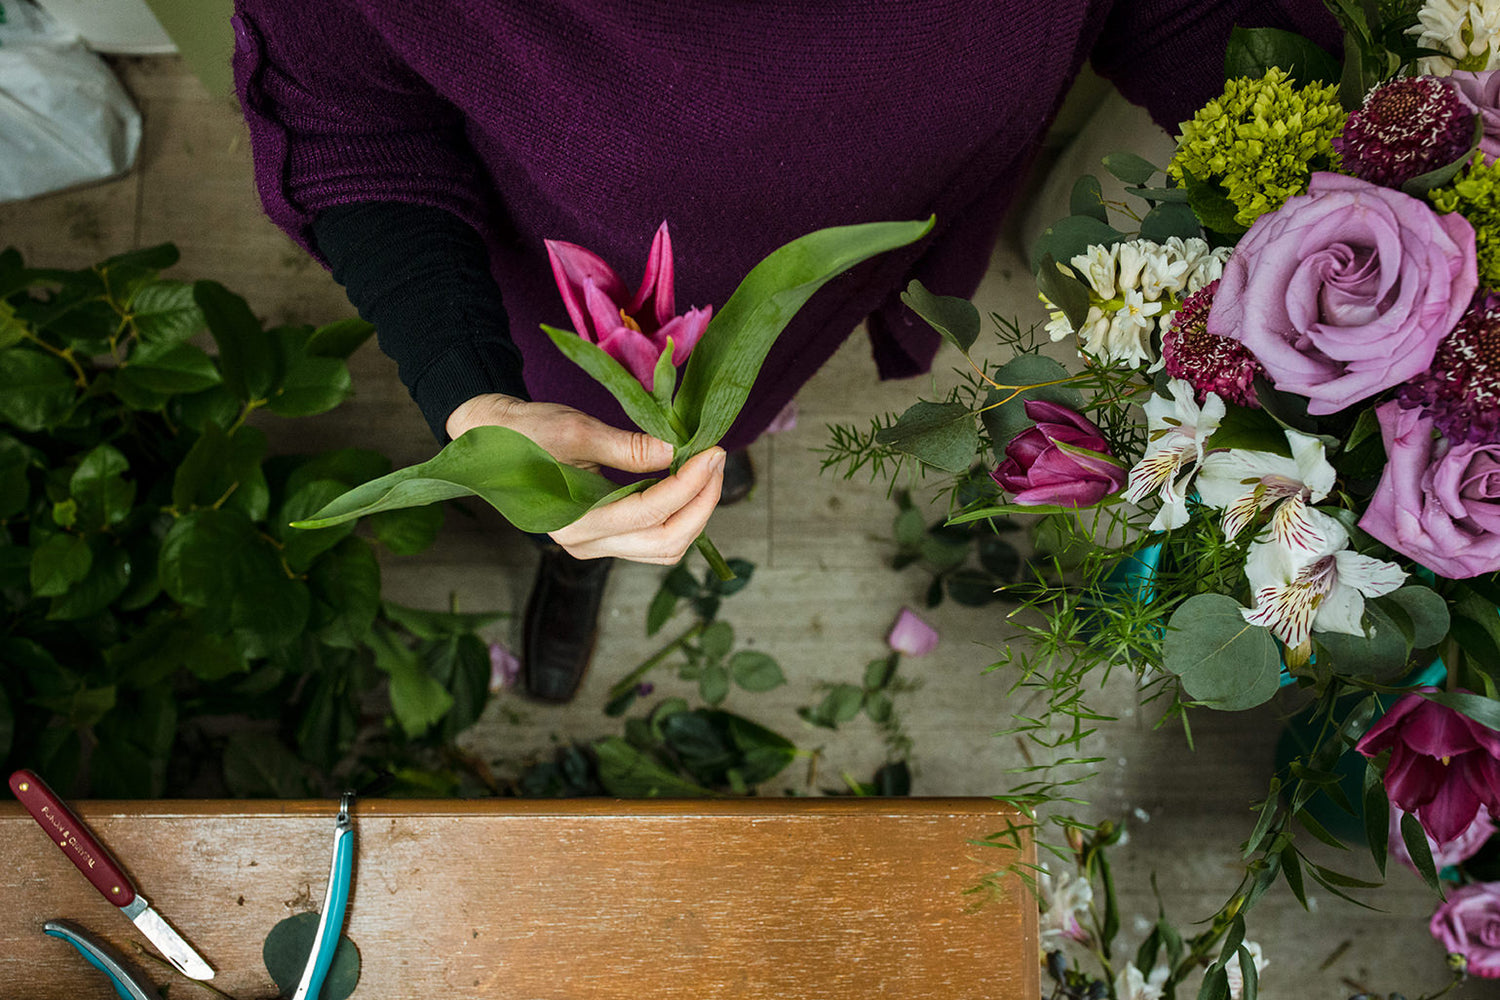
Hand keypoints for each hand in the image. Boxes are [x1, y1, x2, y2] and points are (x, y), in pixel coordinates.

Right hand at [445, 393, 724, 564]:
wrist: (491, 441)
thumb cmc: (526, 432)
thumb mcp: (575, 431)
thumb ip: (626, 446)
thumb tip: (675, 452)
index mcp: (572, 521)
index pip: (648, 512)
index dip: (689, 484)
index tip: (713, 451)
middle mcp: (584, 544)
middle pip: (665, 543)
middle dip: (701, 504)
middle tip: (717, 461)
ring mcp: (594, 546)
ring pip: (663, 549)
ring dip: (695, 514)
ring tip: (708, 471)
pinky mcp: (602, 538)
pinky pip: (652, 540)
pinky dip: (678, 515)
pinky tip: (688, 483)